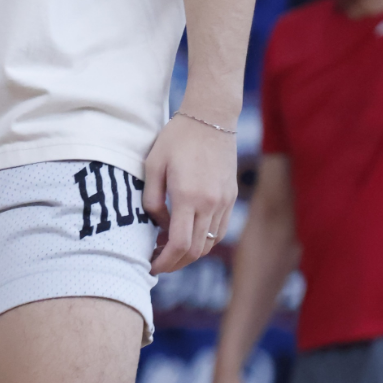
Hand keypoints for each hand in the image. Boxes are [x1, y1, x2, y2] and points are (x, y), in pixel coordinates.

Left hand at [141, 114, 236, 274]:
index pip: (180, 245)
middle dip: (175, 262)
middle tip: (157, 260)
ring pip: (210, 243)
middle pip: (196, 250)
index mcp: (189, 196)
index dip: (164, 261)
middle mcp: (211, 203)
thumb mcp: (154, 165)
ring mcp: (224, 201)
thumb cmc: (177, 137)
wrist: (211, 117)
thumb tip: (158, 225)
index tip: (151, 265)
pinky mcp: (231, 196)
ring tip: (169, 245)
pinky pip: (219, 229)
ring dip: (190, 253)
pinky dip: (204, 238)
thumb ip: (152, 200)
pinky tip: (188, 231)